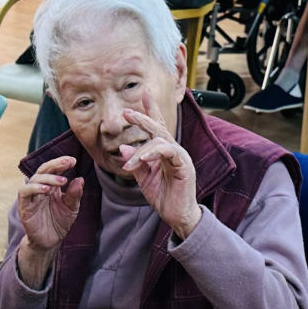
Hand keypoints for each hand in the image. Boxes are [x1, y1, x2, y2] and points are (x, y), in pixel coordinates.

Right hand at [16, 156, 83, 286]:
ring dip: (47, 178)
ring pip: (33, 179)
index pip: (54, 169)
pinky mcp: (24, 207)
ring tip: (61, 181)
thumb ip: (75, 194)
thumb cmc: (59, 223)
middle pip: (43, 170)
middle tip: (67, 163)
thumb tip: (80, 179)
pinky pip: (24, 193)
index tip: (72, 160)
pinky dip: (34, 188)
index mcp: (51, 186)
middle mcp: (40, 188)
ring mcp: (31, 197)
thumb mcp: (71, 208)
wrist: (50, 242)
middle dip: (55, 164)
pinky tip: (46, 190)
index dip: (61, 162)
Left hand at [117, 110, 200, 238]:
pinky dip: (153, 154)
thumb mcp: (144, 178)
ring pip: (160, 141)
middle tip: (127, 111)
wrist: (178, 216)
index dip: (150, 109)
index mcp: (164, 151)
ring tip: (128, 163)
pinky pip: (168, 152)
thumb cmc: (164, 196)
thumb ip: (136, 162)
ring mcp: (180, 156)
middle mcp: (173, 150)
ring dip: (141, 149)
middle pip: (159, 127)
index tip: (143, 92)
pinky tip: (142, 160)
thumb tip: (124, 147)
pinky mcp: (184, 166)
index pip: (157, 126)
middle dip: (143, 117)